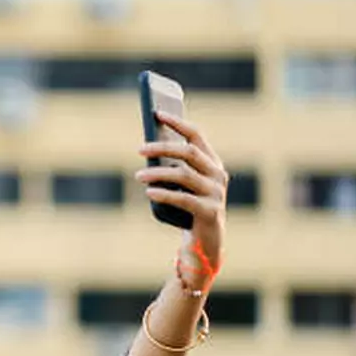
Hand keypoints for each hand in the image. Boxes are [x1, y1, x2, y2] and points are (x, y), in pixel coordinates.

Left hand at [134, 111, 227, 282]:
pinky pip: (184, 200)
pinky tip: (149, 192)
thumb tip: (147, 149)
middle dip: (162, 147)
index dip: (177, 123)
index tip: (157, 113)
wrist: (204, 242)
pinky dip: (165, 194)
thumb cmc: (187, 209)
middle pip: (189, 152)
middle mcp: (218, 174)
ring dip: (158, 173)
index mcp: (212, 162)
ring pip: (184, 175)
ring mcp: (216, 193)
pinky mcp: (210, 212)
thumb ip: (172, 167)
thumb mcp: (180, 185)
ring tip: (138, 175)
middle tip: (139, 148)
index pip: (196, 135)